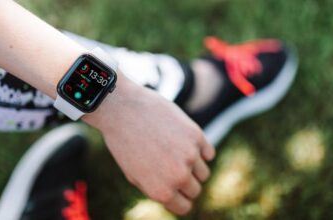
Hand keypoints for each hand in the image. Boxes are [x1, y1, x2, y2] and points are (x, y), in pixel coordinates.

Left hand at [83, 75, 214, 214]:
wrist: (123, 110)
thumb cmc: (125, 144)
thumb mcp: (134, 175)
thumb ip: (158, 188)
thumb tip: (178, 196)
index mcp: (161, 191)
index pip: (185, 207)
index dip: (180, 198)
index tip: (176, 188)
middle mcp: (178, 176)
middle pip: (196, 190)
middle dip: (187, 182)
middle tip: (173, 166)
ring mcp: (189, 155)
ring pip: (204, 172)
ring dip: (194, 166)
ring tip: (175, 152)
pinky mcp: (196, 135)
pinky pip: (209, 153)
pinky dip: (200, 150)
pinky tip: (184, 142)